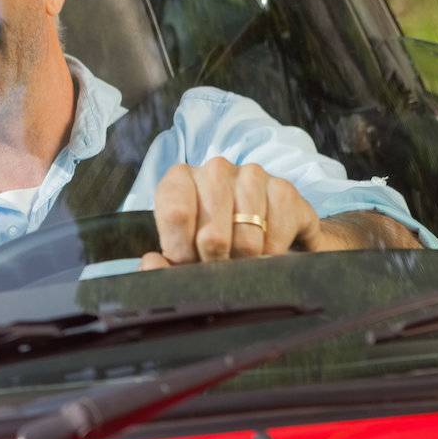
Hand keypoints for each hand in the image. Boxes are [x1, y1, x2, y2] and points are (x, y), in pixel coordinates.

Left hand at [139, 157, 356, 270]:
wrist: (253, 229)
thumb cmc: (202, 240)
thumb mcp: (177, 251)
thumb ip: (160, 264)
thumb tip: (152, 263)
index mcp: (179, 179)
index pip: (176, 215)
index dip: (183, 253)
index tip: (189, 265)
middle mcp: (215, 170)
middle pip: (213, 236)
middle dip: (216, 264)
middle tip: (218, 268)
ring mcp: (252, 175)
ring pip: (248, 241)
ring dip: (245, 263)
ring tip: (242, 262)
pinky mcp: (285, 189)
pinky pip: (278, 236)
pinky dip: (273, 255)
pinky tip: (267, 252)